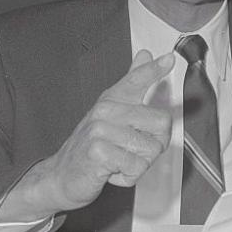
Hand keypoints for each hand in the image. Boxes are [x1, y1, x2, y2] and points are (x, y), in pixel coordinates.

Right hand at [34, 49, 174, 211]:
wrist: (62, 175)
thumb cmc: (91, 148)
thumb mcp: (111, 115)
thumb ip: (132, 86)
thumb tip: (145, 55)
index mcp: (111, 100)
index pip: (136, 79)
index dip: (154, 69)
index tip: (169, 60)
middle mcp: (105, 111)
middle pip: (161, 123)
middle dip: (154, 144)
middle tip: (132, 150)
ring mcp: (99, 130)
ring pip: (150, 149)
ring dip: (139, 164)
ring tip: (118, 160)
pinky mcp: (98, 151)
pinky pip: (135, 166)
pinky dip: (128, 176)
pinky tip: (111, 171)